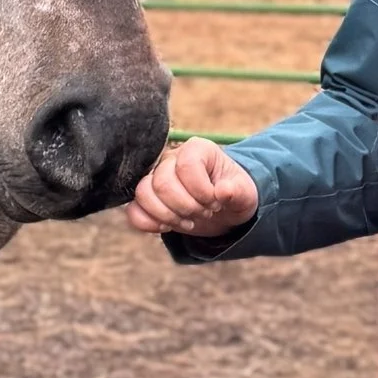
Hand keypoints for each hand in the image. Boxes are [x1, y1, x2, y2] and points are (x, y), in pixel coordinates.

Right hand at [127, 136, 260, 240]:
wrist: (223, 208)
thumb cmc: (234, 194)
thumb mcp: (245, 194)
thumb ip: (237, 191)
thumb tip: (224, 190)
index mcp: (197, 149)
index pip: (185, 165)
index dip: (200, 191)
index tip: (215, 202)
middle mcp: (171, 159)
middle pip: (161, 183)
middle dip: (185, 206)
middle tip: (204, 213)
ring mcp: (154, 178)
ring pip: (142, 194)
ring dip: (168, 216)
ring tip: (189, 222)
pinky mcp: (147, 198)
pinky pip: (133, 210)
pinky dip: (149, 224)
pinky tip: (168, 227)